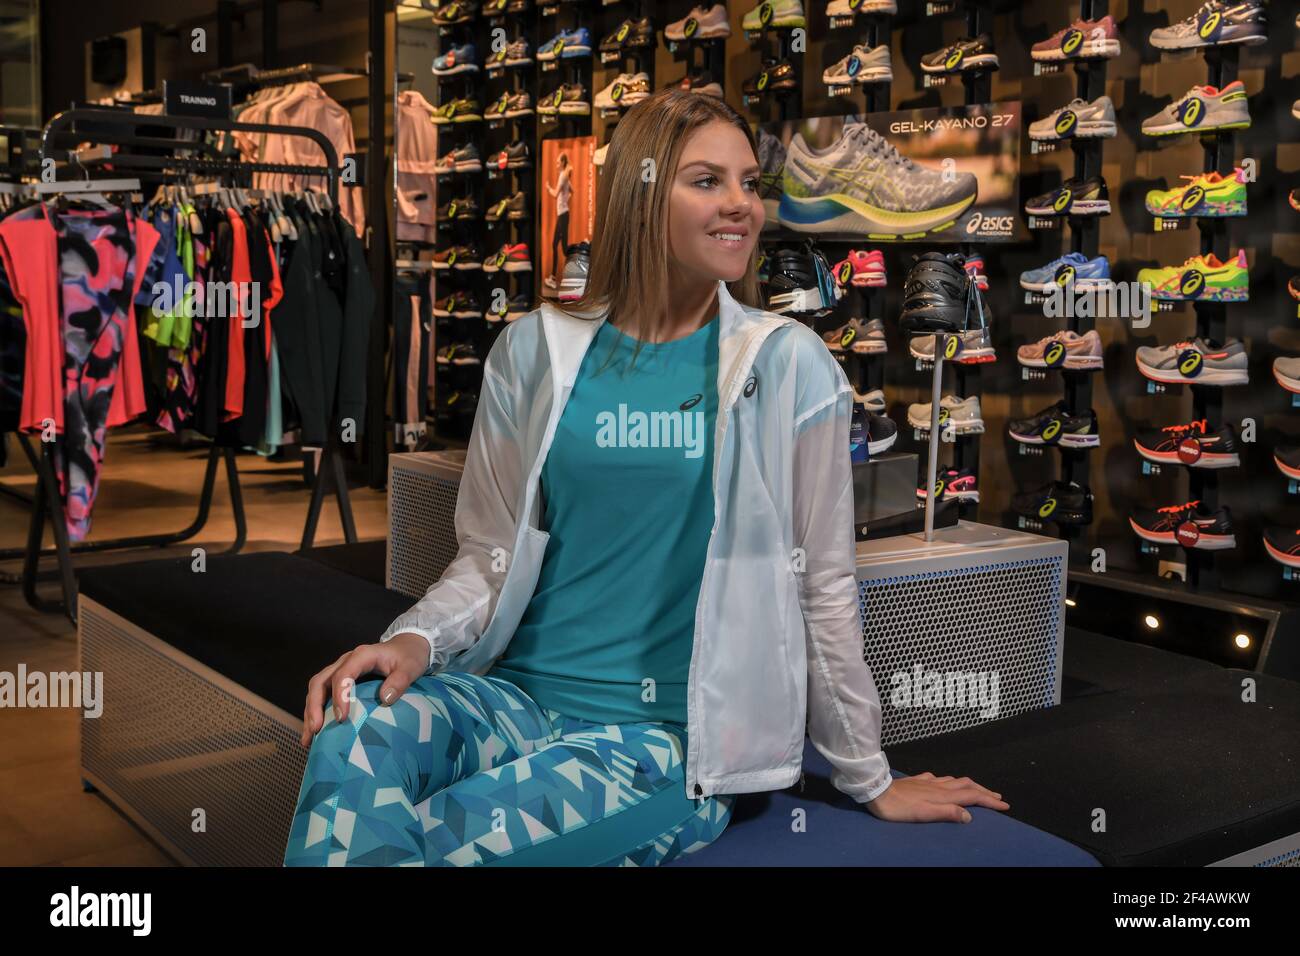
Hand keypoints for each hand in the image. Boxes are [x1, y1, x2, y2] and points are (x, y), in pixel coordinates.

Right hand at [299, 633, 429, 748]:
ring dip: (310, 712)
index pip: (343, 674)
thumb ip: (400, 680)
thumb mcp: (411, 666)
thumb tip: (385, 699)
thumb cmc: (409, 657)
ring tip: (309, 738)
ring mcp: (340, 670)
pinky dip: (316, 712)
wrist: (407, 647)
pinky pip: (322, 695)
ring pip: (317, 689)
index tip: (341, 718)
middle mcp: (346, 661)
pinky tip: (314, 733)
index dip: (339, 696)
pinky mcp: (339, 681)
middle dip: (314, 706)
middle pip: (320, 681)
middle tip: (316, 729)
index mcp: (362, 656)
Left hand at [863, 772, 1008, 823]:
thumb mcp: (924, 814)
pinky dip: (950, 781)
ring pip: (955, 780)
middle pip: (967, 785)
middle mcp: (938, 786)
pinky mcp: (917, 780)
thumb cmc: (898, 807)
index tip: (1004, 805)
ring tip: (978, 789)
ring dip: (970, 785)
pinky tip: (946, 783)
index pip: (972, 796)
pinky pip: (940, 778)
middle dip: (984, 791)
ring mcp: (928, 781)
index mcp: (943, 795)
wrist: (876, 790)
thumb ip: (947, 813)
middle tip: (997, 797)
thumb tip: (969, 815)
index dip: (989, 801)